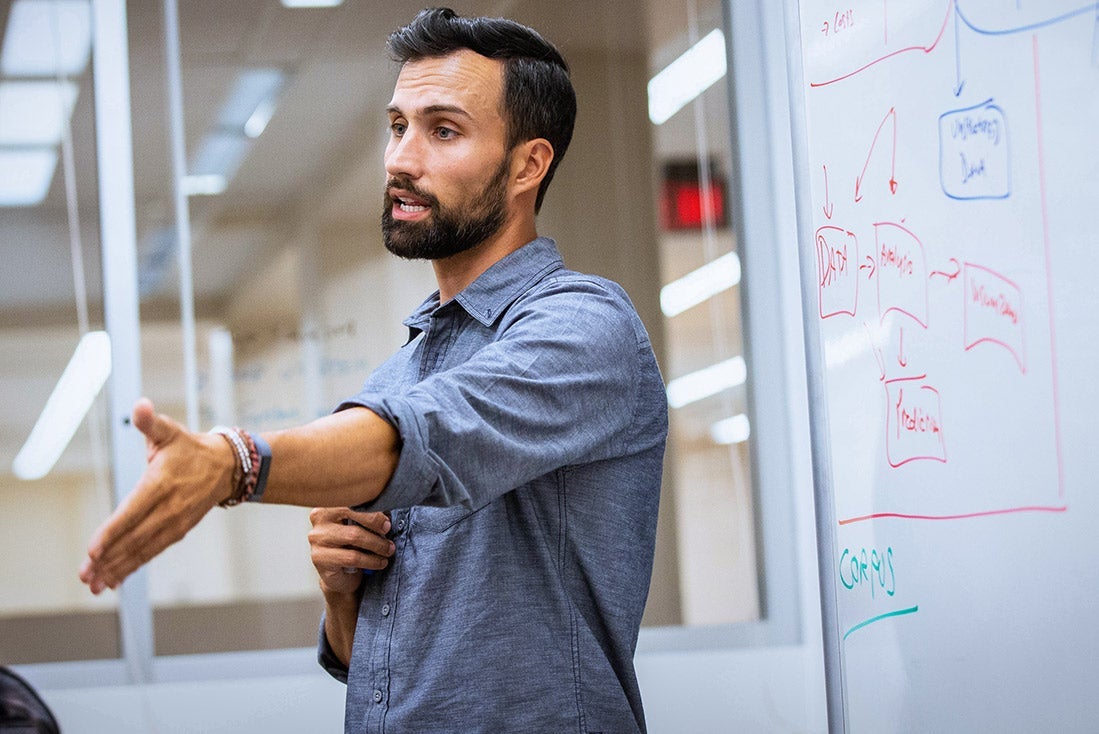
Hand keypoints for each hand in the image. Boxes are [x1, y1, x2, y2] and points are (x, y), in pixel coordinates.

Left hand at [79, 398, 234, 593]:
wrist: (227, 467)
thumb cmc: (190, 448)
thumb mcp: (169, 431)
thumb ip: (150, 421)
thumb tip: (140, 405)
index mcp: (162, 483)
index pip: (133, 511)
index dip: (112, 531)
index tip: (93, 550)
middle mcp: (169, 508)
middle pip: (135, 538)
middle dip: (108, 558)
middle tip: (84, 575)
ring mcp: (175, 523)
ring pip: (143, 550)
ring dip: (118, 569)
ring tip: (94, 585)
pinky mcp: (178, 531)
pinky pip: (152, 552)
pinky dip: (133, 567)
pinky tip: (114, 580)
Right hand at [308, 508, 393, 595]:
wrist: (340, 576)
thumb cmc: (351, 547)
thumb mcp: (360, 527)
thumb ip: (369, 517)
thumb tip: (387, 514)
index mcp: (329, 504)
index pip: (352, 500)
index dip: (372, 509)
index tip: (387, 521)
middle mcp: (320, 518)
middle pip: (352, 514)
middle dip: (375, 524)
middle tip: (389, 532)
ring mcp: (317, 538)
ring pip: (353, 536)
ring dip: (377, 544)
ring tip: (388, 550)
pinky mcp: (320, 558)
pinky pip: (352, 557)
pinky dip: (371, 560)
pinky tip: (380, 562)